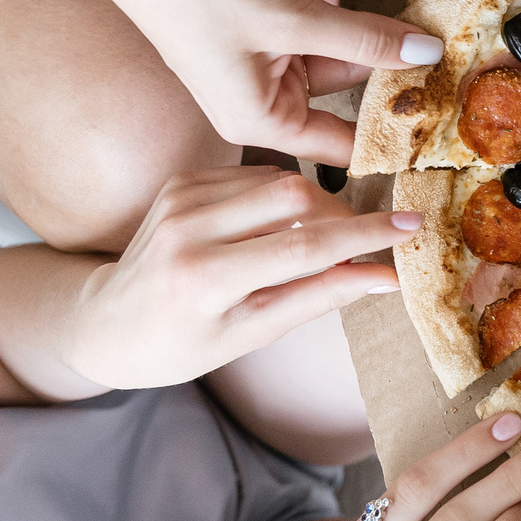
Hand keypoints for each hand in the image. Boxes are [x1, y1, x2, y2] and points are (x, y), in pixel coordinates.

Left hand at [61, 165, 419, 388]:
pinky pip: (252, 177)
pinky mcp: (180, 181)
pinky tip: (278, 228)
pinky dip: (280, 199)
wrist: (108, 325)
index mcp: (204, 278)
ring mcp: (179, 198)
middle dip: (342, 214)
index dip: (366, 235)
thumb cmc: (181, 344)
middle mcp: (187, 228)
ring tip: (322, 239)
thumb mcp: (252, 334)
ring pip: (278, 180)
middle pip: (295, 196)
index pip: (305, 247)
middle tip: (365, 240)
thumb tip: (386, 277)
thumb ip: (319, 297)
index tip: (412, 226)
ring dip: (315, 205)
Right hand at [94, 0, 441, 161]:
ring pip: (320, 18)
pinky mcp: (248, 14)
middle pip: (340, 64)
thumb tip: (426, 54)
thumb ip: (366, 38)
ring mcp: (252, 52)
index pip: (343, 139)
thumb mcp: (293, 16)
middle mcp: (257, 93)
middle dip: (346, 7)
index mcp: (262, 117)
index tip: (437, 98)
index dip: (386, 118)